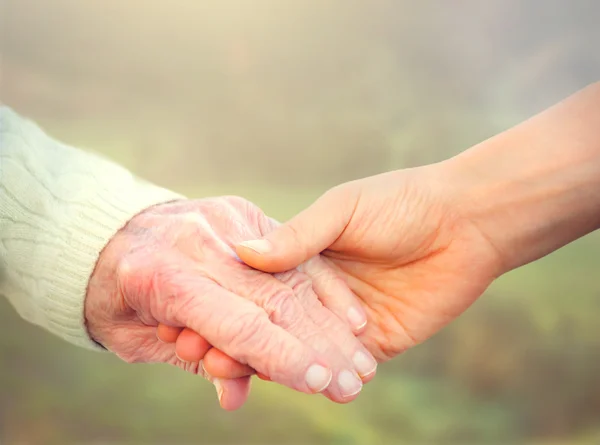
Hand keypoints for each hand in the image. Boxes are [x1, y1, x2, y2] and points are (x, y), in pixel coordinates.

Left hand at [85, 196, 375, 409]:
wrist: (107, 233)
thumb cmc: (119, 298)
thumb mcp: (139, 340)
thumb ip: (194, 360)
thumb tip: (234, 397)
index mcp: (163, 277)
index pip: (236, 324)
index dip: (280, 355)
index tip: (318, 382)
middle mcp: (198, 243)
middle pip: (273, 300)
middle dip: (319, 346)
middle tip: (353, 382)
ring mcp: (223, 221)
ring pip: (290, 277)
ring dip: (331, 323)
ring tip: (362, 360)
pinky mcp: (241, 211)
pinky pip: (292, 250)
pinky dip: (323, 286)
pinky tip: (353, 317)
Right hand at [169, 164, 501, 369]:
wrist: (466, 222)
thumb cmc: (401, 202)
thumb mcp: (343, 208)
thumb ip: (298, 235)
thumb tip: (241, 252)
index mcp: (307, 256)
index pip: (257, 288)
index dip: (226, 302)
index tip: (190, 315)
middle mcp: (320, 293)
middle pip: (271, 323)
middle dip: (235, 338)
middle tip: (198, 354)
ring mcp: (345, 322)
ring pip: (299, 349)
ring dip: (264, 362)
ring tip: (227, 373)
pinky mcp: (376, 344)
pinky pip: (339, 365)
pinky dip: (313, 375)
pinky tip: (284, 383)